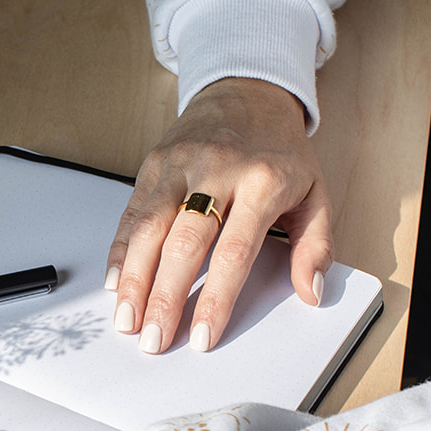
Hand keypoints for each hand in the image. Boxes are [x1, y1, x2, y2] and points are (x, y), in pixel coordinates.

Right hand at [107, 77, 332, 352]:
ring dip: (132, 278)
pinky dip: (119, 250)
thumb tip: (311, 291)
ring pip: (148, 227)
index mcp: (262, 183)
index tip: (202, 336)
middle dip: (164, 298)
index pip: (234, 251)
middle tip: (153, 340)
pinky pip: (131, 212)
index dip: (215, 298)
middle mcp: (217, 171)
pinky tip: (114, 281)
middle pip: (184, 244)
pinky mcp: (154, 163)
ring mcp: (180, 165)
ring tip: (126, 319)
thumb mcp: (315, 193)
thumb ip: (315, 245)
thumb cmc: (279, 151)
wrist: (247, 91)